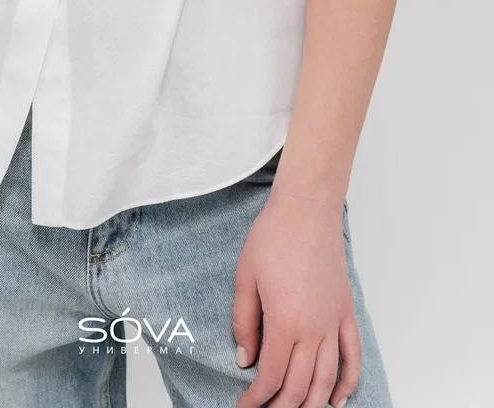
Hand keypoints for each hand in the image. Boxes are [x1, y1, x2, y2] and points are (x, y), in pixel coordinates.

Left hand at [232, 190, 359, 407]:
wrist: (306, 209)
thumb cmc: (273, 237)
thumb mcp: (245, 278)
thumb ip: (244, 323)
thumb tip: (245, 360)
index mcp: (284, 322)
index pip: (271, 377)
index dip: (256, 398)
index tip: (244, 406)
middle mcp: (313, 329)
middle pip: (300, 385)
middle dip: (281, 407)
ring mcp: (333, 321)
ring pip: (328, 378)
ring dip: (313, 403)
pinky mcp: (345, 310)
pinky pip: (352, 354)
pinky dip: (348, 381)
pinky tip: (338, 398)